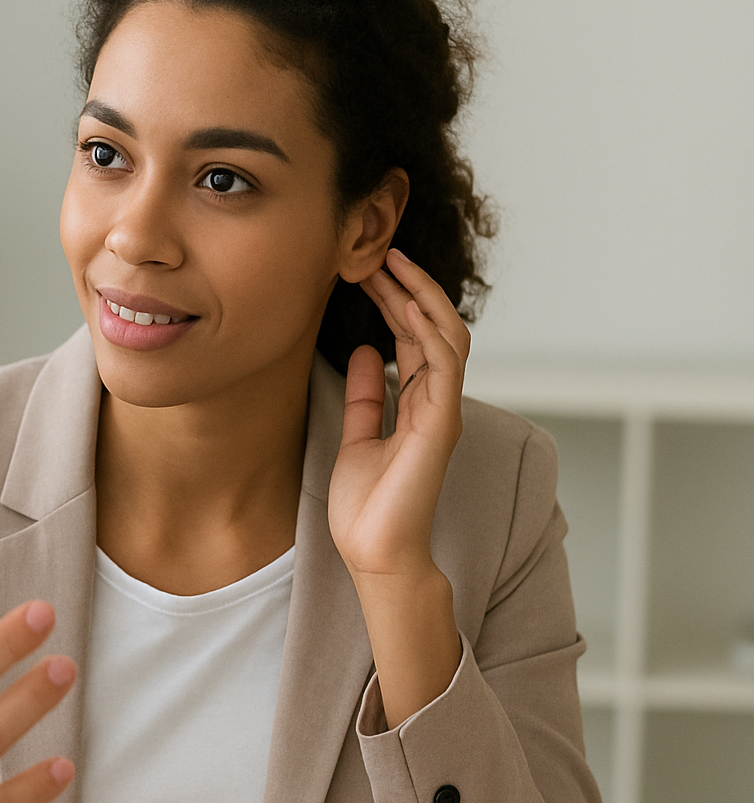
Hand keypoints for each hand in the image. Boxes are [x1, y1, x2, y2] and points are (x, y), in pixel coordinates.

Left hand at [328, 248, 469, 578]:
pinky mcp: (441, 423)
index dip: (395, 299)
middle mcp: (436, 401)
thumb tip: (362, 352)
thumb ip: (366, 396)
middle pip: (431, 327)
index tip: (370, 268)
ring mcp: (443, 410)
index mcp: (417, 403)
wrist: (375, 551)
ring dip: (421, 296)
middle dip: (408, 286)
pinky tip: (406, 304)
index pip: (414, 336)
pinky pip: (445, 364)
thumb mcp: (357, 437)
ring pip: (446, 335)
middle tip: (380, 251)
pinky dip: (429, 330)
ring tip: (393, 263)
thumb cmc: (368, 506)